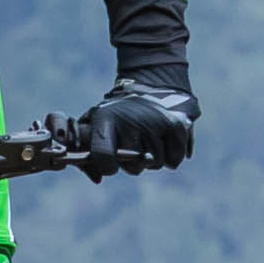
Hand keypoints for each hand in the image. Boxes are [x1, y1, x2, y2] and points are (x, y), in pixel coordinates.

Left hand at [71, 78, 197, 183]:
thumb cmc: (118, 112)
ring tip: (148, 136)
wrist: (153, 83)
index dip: (107, 166)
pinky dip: (170, 156)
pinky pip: (173, 161)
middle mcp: (130, 120)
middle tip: (133, 144)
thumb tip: (97, 179)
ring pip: (154, 165)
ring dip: (152, 158)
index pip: (103, 156)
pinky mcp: (177, 126)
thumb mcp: (95, 121)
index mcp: (105, 118)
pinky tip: (164, 138)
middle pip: (134, 167)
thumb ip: (86, 149)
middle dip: (133, 162)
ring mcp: (155, 123)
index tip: (111, 163)